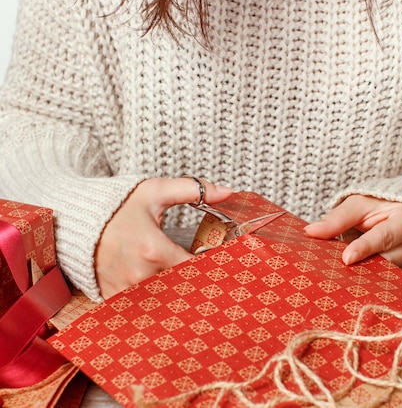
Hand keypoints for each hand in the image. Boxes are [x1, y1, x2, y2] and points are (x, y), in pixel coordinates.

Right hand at [95, 177, 231, 298]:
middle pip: (185, 288)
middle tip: (213, 277)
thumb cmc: (118, 207)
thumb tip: (228, 192)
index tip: (222, 261)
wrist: (76, 223)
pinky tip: (170, 294)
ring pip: (168, 301)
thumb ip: (192, 189)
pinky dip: (160, 302)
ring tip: (194, 287)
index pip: (198, 268)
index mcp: (154, 250)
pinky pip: (147, 307)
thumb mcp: (155, 191)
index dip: (214, 266)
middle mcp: (141, 276)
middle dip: (201, 282)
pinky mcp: (116, 300)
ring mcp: (126, 292)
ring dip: (181, 294)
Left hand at [304, 195, 401, 274]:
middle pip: (386, 261)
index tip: (346, 259)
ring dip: (364, 275)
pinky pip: (387, 282)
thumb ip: (337, 219)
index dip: (365, 248)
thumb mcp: (359, 204)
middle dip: (361, 265)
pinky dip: (370, 280)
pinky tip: (355, 279)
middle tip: (335, 270)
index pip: (384, 237)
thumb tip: (311, 232)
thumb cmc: (380, 205)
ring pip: (386, 275)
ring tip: (342, 274)